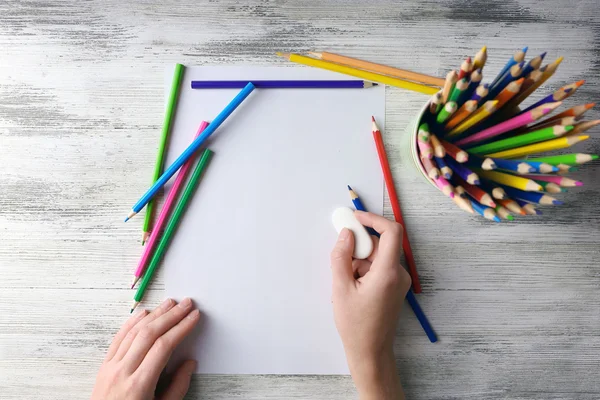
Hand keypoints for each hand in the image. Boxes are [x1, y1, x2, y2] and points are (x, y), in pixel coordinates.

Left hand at [91, 298, 199, 399]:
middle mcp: (122, 372)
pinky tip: (144, 314)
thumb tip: (189, 363)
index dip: (181, 328)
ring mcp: (111, 368)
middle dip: (171, 316)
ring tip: (170, 303)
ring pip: (134, 332)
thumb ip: (177, 387)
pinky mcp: (104, 367)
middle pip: (149, 334)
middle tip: (187, 304)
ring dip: (154, 314)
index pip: (163, 346)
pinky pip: (118, 338)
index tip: (194, 317)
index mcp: (139, 385)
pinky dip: (131, 323)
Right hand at [330, 211, 410, 399]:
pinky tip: (352, 288)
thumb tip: (346, 234)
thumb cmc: (356, 325)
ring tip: (346, 283)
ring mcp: (398, 281)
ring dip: (359, 261)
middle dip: (359, 247)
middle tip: (341, 259)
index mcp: (388, 272)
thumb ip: (341, 257)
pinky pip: (379, 267)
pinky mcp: (394, 287)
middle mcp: (399, 274)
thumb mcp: (340, 288)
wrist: (370, 352)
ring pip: (378, 256)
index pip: (391, 232)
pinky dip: (364, 270)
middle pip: (380, 245)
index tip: (355, 218)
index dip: (374, 219)